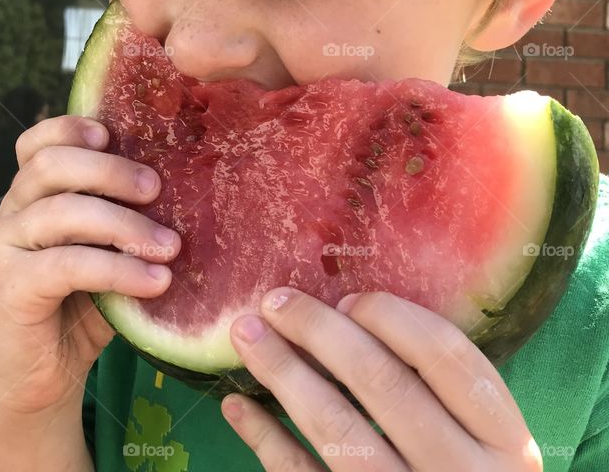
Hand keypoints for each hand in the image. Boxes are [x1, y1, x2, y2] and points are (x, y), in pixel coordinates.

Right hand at [0, 115, 179, 416]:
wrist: (42, 380)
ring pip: (63, 211)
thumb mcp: (109, 254)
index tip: (113, 135)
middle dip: (110, 171)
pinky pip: (67, 263)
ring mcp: (5, 246)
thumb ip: (127, 221)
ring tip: (170, 247)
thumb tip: (192, 191)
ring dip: (125, 225)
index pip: (37, 142)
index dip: (70, 128)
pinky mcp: (9, 285)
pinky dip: (117, 269)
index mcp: (33, 195)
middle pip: (51, 165)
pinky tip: (155, 283)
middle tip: (157, 189)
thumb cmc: (83, 309)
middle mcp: (13, 211)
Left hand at [222, 289, 543, 470]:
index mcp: (505, 442)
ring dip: (283, 372)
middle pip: (382, 383)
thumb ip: (441, 392)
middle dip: (318, 331)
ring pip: (337, 428)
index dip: (391, 317)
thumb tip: (348, 315)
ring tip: (246, 334)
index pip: (446, 356)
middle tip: (274, 301)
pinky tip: (237, 405)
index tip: (345, 298)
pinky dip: (265, 437)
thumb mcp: (481, 444)